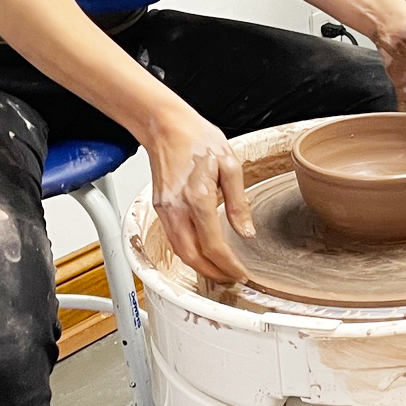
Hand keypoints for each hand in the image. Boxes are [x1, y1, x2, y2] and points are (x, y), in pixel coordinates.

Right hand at [144, 101, 254, 281]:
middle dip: (213, 274)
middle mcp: (177, 208)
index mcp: (197, 197)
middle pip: (192, 257)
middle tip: (232, 279)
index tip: (242, 273)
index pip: (213, 245)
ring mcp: (165, 210)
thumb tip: (246, 232)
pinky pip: (173, 240)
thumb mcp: (230, 165)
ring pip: (180, 252)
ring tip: (220, 271)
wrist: (165, 126)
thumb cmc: (196, 138)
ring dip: (200, 267)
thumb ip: (238, 202)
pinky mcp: (159, 208)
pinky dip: (189, 253)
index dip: (229, 265)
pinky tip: (203, 253)